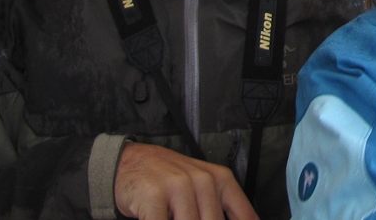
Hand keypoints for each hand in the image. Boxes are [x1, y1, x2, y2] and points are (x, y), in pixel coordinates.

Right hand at [114, 142, 258, 219]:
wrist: (131, 162)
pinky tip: (160, 219)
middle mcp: (203, 181)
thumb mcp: (202, 187)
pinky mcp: (155, 196)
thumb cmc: (169, 179)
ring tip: (174, 216)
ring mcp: (179, 187)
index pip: (244, 216)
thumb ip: (222, 208)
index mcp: (220, 180)